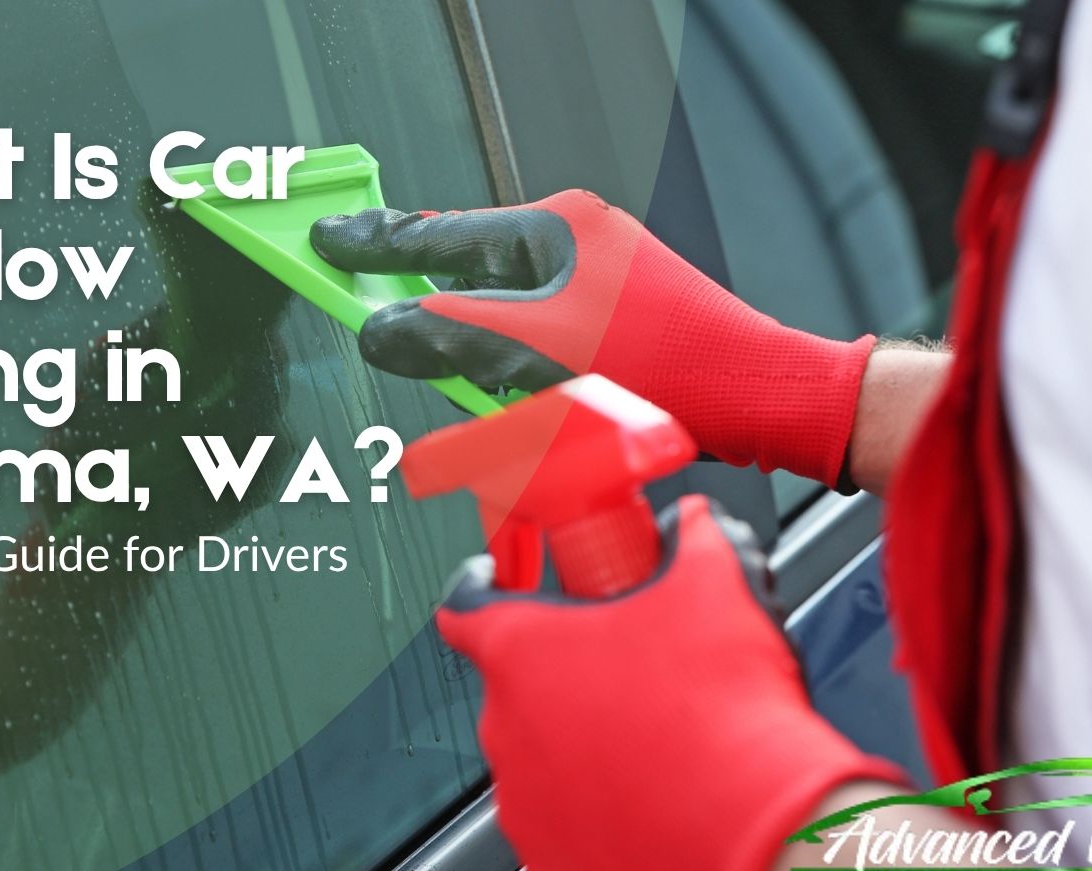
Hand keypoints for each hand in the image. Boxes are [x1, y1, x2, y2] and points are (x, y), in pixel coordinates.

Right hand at [311, 190, 876, 486]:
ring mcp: (602, 287)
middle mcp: (581, 245)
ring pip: (511, 333)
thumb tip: (388, 329)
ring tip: (541, 418)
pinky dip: (538, 390)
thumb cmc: (674, 368)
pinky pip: (548, 355)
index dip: (377, 247)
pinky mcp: (621, 329)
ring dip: (505, 380)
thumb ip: (452, 337)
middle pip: (475, 291)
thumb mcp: (540, 352)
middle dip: (461, 348)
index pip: (444, 234)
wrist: (763, 399)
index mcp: (559, 227)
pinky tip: (561, 422)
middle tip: (456, 383)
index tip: (328, 245)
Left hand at [437, 495, 903, 870]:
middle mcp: (504, 729)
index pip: (467, 607)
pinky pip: (568, 826)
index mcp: (521, 652)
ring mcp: (524, 803)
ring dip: (585, 747)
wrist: (757, 834)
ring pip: (544, 759)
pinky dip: (603, 813)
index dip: (485, 589)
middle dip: (570, 675)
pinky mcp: (554, 867)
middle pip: (520, 686)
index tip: (502, 586)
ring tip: (659, 742)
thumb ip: (692, 538)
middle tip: (632, 669)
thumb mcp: (718, 584)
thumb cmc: (725, 712)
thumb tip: (691, 525)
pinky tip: (658, 800)